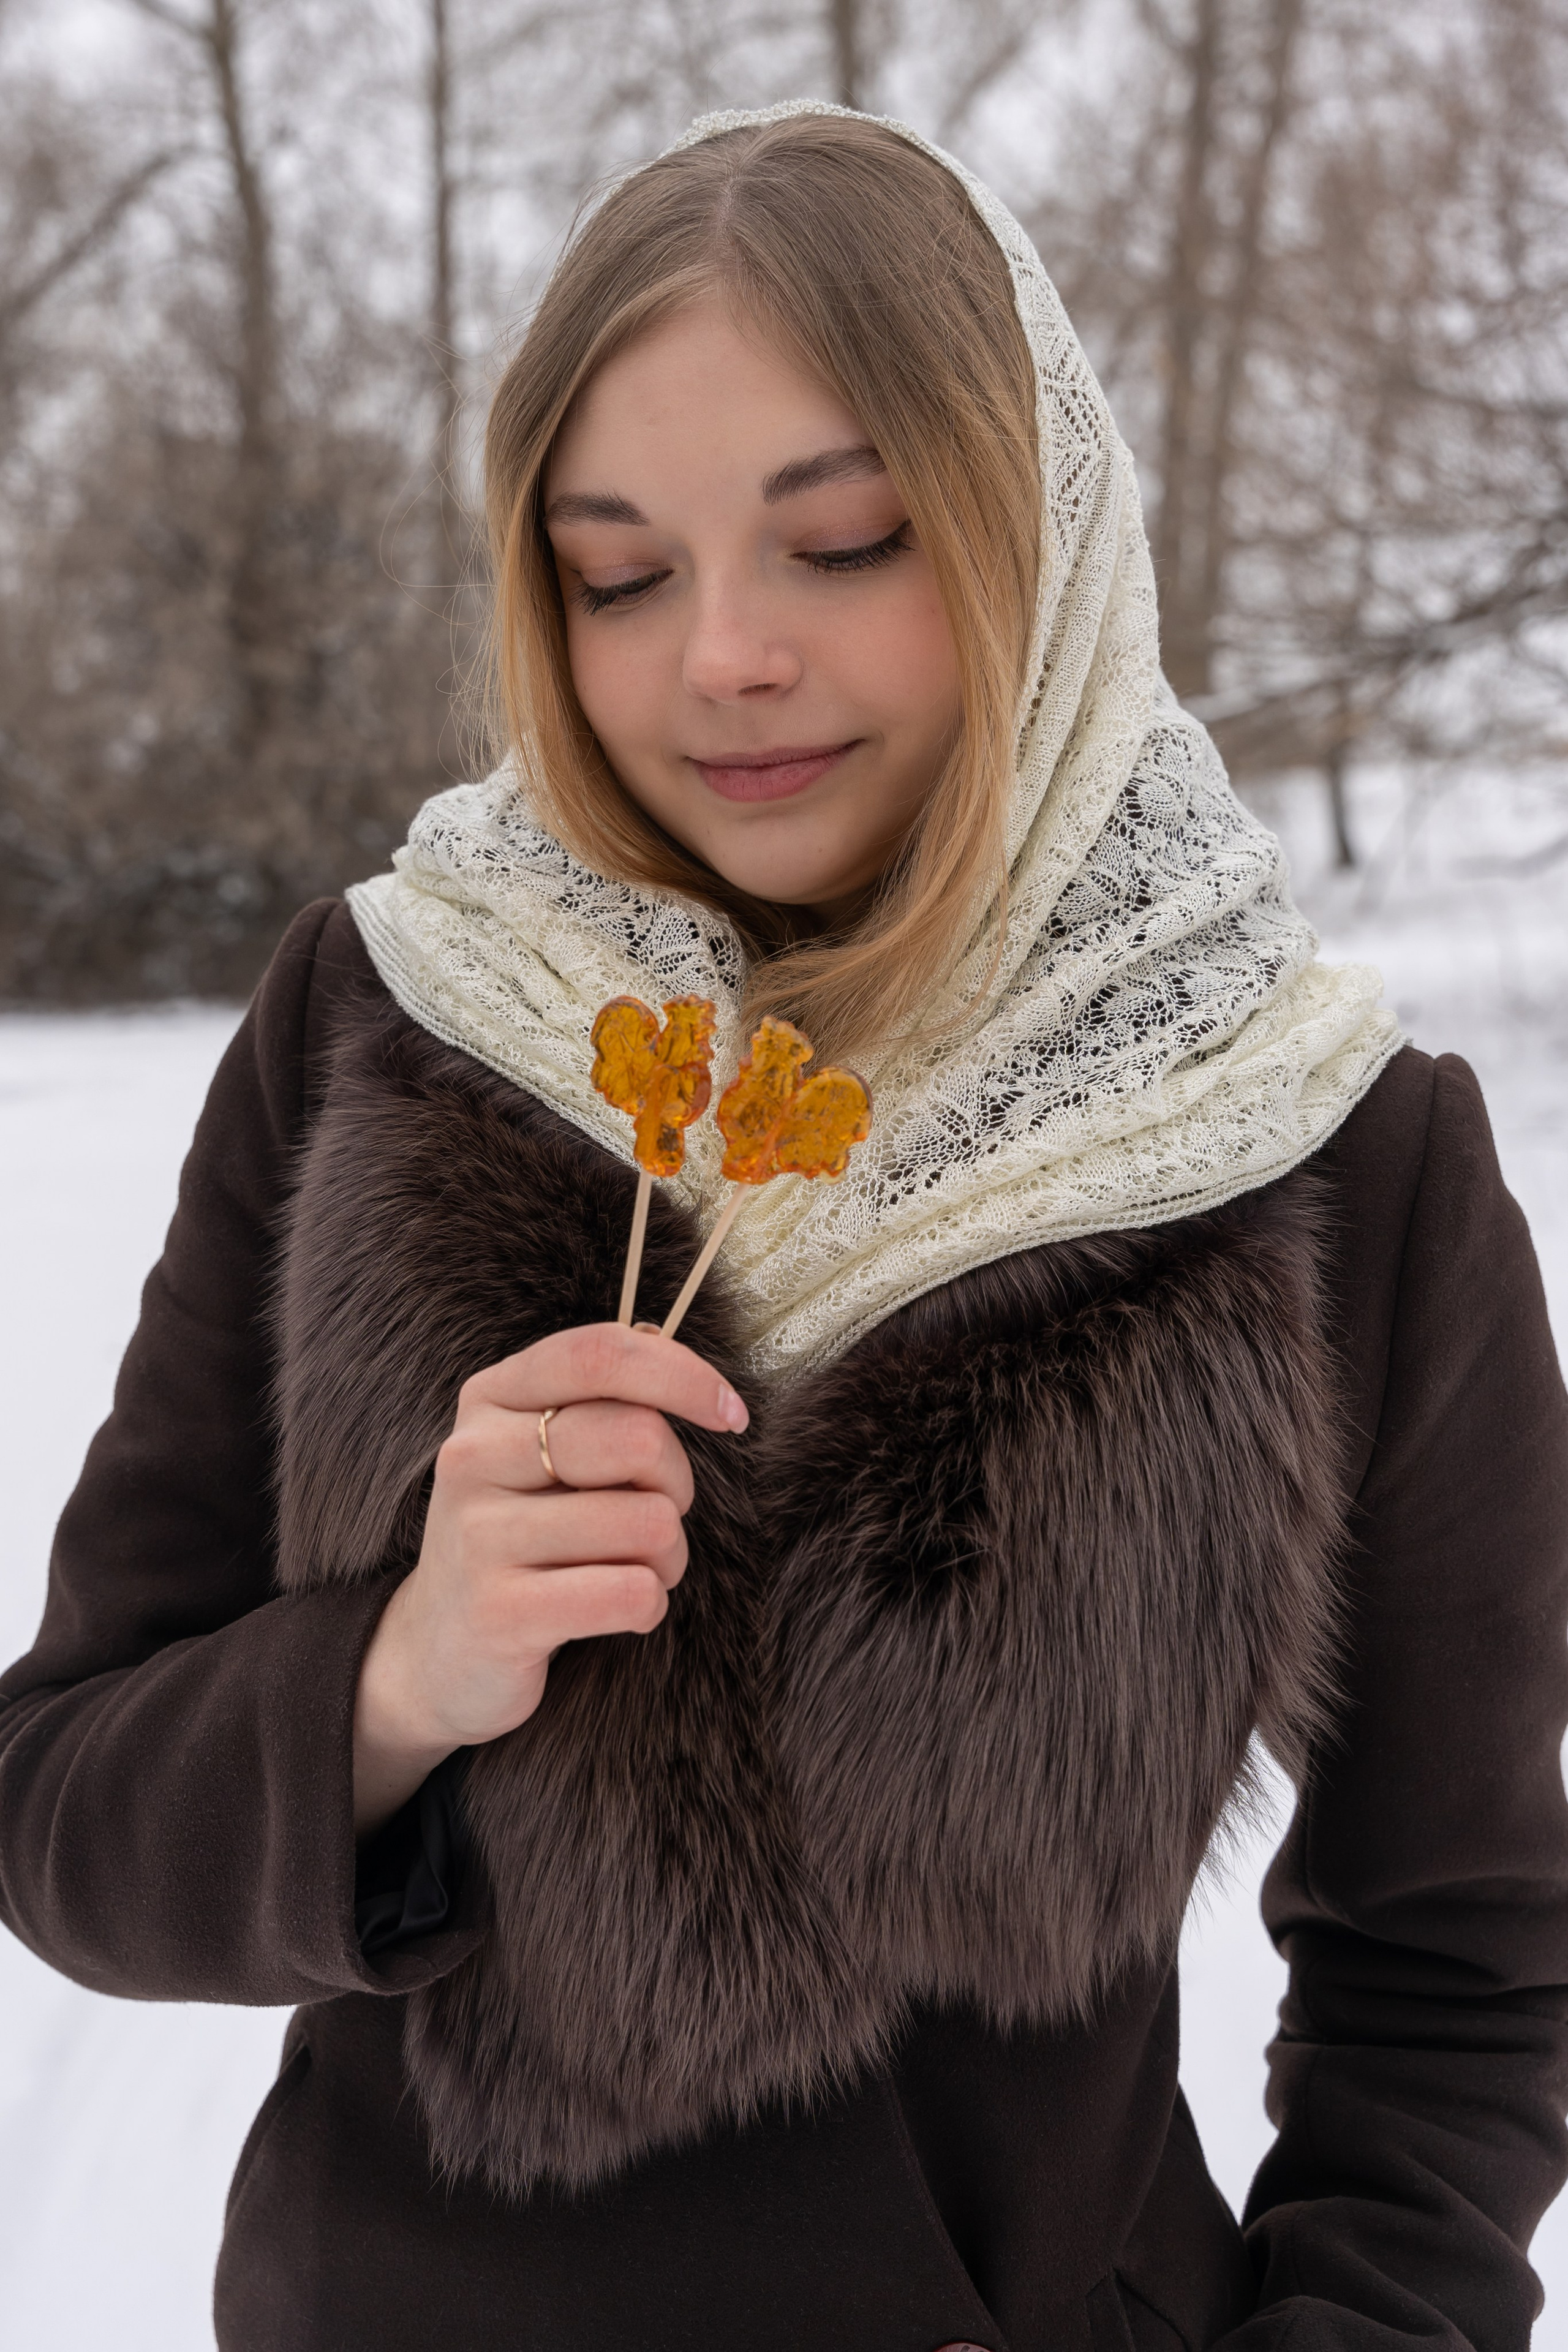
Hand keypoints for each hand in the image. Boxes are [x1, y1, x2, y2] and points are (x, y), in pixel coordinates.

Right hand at [352, 1323, 747, 1834]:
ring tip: (630, 1570)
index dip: (682, 1375)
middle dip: (676, 1484)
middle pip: (638, 1438)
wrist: (439, 1652)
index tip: (731, 1414)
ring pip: (648, 1523)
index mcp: (489, 1400)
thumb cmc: (520, 1536)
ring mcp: (479, 1536)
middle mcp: (473, 1457)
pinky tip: (618, 1610)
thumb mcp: (539, 1453)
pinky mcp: (500, 1614)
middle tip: (656, 1516)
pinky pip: (633, 1593)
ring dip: (668, 1557)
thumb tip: (669, 1345)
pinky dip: (649, 1605)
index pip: (599, 1354)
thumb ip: (598, 1399)